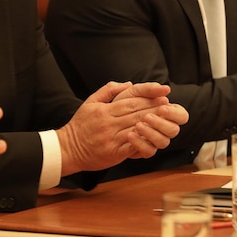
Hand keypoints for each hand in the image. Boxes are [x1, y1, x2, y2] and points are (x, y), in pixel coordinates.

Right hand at [56, 81, 188, 175]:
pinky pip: (131, 146)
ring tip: (165, 120)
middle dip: (154, 109)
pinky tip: (153, 137)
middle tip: (168, 105)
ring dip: (152, 124)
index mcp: (104, 110)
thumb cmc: (80, 125)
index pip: (130, 101)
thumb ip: (108, 90)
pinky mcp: (113, 153)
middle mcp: (108, 123)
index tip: (161, 95)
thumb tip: (128, 84)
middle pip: (136, 113)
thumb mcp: (90, 102)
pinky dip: (143, 141)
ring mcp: (111, 138)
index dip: (148, 98)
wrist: (68, 148)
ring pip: (136, 128)